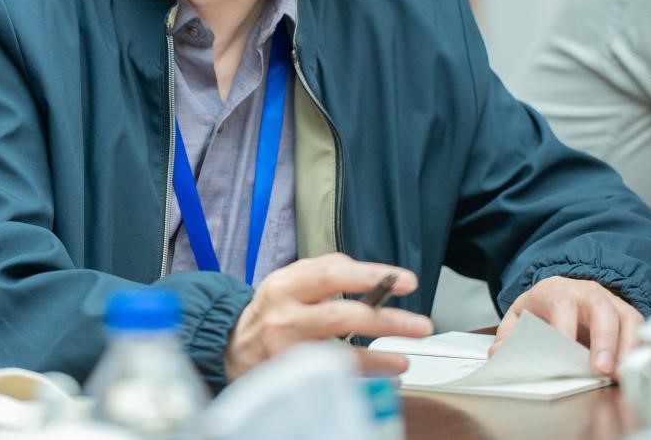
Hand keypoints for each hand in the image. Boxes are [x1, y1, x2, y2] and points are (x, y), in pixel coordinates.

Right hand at [223, 253, 432, 381]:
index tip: (404, 280)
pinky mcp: (289, 376)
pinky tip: (385, 374)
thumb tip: (366, 273)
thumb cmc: (270, 314)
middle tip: (419, 324)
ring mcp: (284, 349)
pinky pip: (332, 378)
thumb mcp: (287, 284)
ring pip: (336, 351)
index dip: (370, 275)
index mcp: (285, 284)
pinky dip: (362, 376)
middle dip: (384, 318)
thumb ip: (321, 274)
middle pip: (338, 314)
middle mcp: (283, 314)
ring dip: (377, 356)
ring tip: (405, 356)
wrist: (231, 348)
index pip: (331, 272)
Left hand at [490, 277, 642, 377]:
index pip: (562, 302)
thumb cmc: (542, 310)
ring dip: (626, 349)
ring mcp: (611, 302)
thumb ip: (509, 336)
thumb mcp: (520, 318)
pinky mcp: (629, 317)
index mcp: (555, 290)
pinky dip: (639, 351)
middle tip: (601, 370)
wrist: (563, 294)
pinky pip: (641, 331)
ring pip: (627, 319)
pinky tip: (632, 370)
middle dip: (603, 340)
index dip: (565, 325)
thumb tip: (499, 355)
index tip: (565, 348)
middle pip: (600, 308)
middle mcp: (587, 292)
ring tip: (619, 376)